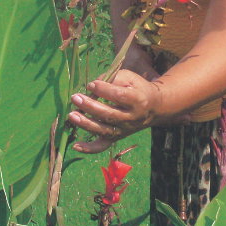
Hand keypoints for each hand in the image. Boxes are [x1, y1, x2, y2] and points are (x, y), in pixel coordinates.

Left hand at [67, 70, 181, 153]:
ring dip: (86, 124)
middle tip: (76, 97)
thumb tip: (92, 86)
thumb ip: (112, 78)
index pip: (119, 96)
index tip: (91, 84)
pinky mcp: (116, 137)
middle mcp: (132, 118)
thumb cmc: (137, 88)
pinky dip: (89, 148)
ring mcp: (124, 130)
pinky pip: (102, 146)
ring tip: (71, 115)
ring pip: (104, 130)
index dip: (104, 90)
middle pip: (109, 115)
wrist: (154, 108)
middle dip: (90, 106)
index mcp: (138, 100)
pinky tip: (75, 145)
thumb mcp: (130, 77)